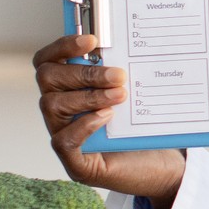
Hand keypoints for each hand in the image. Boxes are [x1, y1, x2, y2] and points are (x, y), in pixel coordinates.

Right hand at [33, 35, 186, 208]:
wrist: (161, 168)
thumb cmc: (143, 127)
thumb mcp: (133, 95)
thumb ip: (120, 73)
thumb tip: (127, 43)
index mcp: (68, 88)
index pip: (48, 60)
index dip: (63, 46)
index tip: (91, 40)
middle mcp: (59, 110)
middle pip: (48, 78)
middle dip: (83, 73)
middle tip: (118, 75)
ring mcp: (63, 136)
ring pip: (53, 106)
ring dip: (89, 96)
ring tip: (120, 95)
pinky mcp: (75, 163)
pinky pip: (63, 141)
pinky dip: (83, 125)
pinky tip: (106, 117)